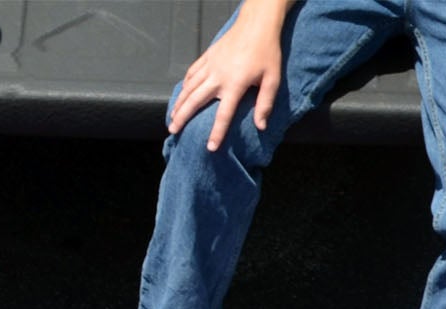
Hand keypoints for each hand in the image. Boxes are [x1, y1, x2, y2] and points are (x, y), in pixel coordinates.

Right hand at [167, 16, 283, 151]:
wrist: (257, 23)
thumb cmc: (267, 51)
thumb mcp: (273, 78)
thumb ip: (265, 103)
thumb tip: (261, 126)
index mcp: (235, 84)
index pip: (223, 114)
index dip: (217, 133)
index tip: (210, 148)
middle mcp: (218, 75)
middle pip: (196, 100)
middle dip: (183, 117)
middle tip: (173, 131)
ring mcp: (211, 65)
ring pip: (189, 87)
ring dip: (179, 103)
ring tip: (172, 117)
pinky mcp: (208, 56)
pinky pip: (192, 72)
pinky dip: (185, 84)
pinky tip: (181, 94)